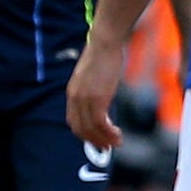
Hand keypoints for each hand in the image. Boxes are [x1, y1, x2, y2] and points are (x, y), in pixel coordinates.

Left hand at [65, 31, 126, 151]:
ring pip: (91, 128)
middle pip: (80, 128)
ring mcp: (85, 99)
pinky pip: (100, 122)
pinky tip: (118, 134)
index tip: (96, 140)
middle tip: (108, 147)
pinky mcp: (98, 98)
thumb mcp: (90, 77)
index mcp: (72, 94)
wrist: (104, 44)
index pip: (73, 121)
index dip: (84, 134)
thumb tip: (100, 102)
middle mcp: (75, 98)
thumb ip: (90, 91)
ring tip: (117, 143)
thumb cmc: (101, 57)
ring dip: (104, 139)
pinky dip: (109, 132)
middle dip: (94, 141)